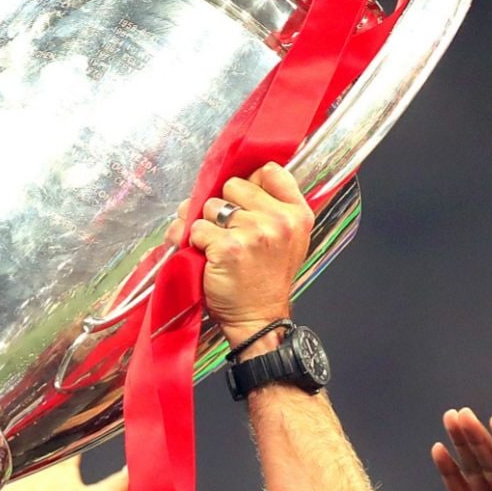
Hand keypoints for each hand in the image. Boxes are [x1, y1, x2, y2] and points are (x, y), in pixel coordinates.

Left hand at [191, 163, 311, 347]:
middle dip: (224, 206)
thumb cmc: (266, 281)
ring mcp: (254, 232)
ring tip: (219, 247)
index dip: (248, 183)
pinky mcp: (227, 247)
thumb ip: (272, 206)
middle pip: (233, 185)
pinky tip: (208, 258)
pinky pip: (196, 229)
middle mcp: (279, 220)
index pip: (268, 171)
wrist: (259, 319)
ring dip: (207, 224)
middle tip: (229, 232)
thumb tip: (238, 180)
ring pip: (210, 206)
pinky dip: (194, 242)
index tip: (242, 201)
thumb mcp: (287, 239)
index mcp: (297, 214)